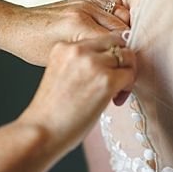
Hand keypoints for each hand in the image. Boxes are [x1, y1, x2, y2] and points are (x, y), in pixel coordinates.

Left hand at [9, 0, 130, 66]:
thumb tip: (117, 61)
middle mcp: (85, 9)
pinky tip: (114, 23)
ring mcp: (86, 0)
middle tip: (122, 59)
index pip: (116, 42)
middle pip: (123, 28)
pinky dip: (119, 10)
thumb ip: (91, 56)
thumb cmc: (34, 48)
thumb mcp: (64, 58)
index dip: (123, 58)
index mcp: (78, 26)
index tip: (124, 69)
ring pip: (123, 13)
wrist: (16, 27)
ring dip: (124, 29)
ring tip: (118, 43)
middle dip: (126, 45)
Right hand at [17, 33, 136, 155]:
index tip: (105, 74)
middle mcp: (78, 50)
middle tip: (117, 83)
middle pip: (118, 44)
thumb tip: (112, 61)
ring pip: (127, 58)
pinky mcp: (106, 80)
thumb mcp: (62, 74)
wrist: (42, 131)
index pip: (102, 39)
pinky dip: (128, 88)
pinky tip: (115, 101)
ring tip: (115, 93)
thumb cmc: (52, 111)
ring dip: (127, 74)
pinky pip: (130, 75)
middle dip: (122, 62)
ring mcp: (93, 64)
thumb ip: (83, 63)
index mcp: (64, 47)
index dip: (109, 56)